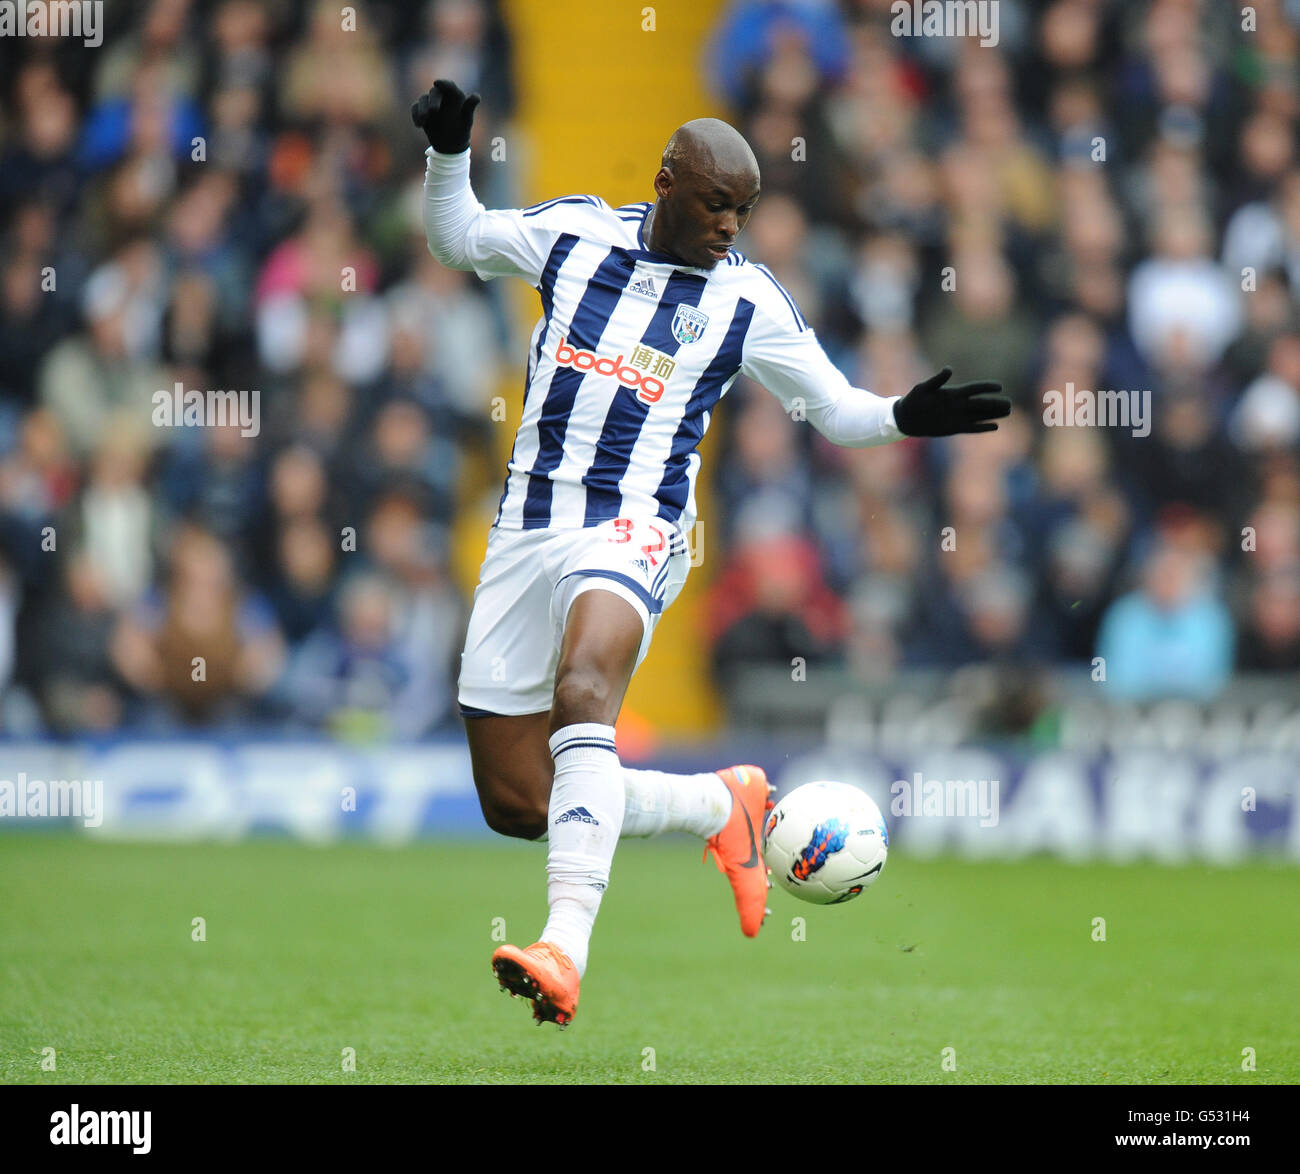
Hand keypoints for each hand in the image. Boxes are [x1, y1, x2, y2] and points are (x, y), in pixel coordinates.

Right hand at [411, 79, 480, 153]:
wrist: (450, 145)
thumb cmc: (461, 131)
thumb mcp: (466, 121)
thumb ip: (469, 107)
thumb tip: (477, 96)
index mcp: (455, 96)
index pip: (449, 85)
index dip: (443, 83)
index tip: (436, 83)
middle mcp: (442, 97)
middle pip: (434, 92)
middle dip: (433, 100)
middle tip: (434, 111)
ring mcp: (430, 103)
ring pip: (423, 99)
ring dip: (422, 109)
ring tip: (424, 120)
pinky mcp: (421, 110)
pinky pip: (415, 108)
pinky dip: (415, 115)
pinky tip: (419, 125)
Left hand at [893, 367, 1010, 436]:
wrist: (906, 418)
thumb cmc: (913, 400)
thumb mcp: (923, 388)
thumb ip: (937, 380)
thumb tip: (949, 369)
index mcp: (953, 393)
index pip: (973, 388)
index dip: (986, 387)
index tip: (999, 386)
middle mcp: (958, 404)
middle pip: (981, 403)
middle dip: (995, 403)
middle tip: (1010, 404)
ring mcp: (958, 416)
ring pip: (980, 415)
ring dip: (993, 414)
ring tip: (1008, 411)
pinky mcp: (955, 428)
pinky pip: (972, 427)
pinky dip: (983, 427)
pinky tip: (995, 426)